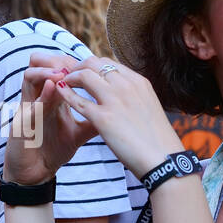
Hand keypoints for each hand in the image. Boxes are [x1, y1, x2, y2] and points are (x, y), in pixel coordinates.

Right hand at [5, 52, 98, 184]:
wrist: (35, 173)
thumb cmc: (53, 150)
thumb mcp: (78, 133)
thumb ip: (93, 120)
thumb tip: (117, 111)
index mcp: (52, 97)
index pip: (60, 70)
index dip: (73, 64)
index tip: (90, 66)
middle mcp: (38, 97)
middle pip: (43, 65)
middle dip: (58, 61)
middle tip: (74, 65)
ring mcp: (28, 107)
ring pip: (29, 76)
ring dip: (46, 72)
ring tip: (62, 74)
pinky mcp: (20, 122)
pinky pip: (28, 103)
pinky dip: (40, 95)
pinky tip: (52, 89)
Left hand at [46, 56, 183, 177]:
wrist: (163, 160)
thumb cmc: (157, 140)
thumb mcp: (149, 107)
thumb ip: (135, 97)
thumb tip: (125, 97)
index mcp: (139, 82)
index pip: (109, 63)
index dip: (92, 67)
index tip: (84, 75)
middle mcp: (126, 85)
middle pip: (94, 63)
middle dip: (78, 66)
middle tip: (69, 76)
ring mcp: (114, 100)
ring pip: (84, 75)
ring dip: (70, 77)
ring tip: (63, 84)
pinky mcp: (103, 118)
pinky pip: (77, 100)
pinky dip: (66, 94)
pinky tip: (59, 94)